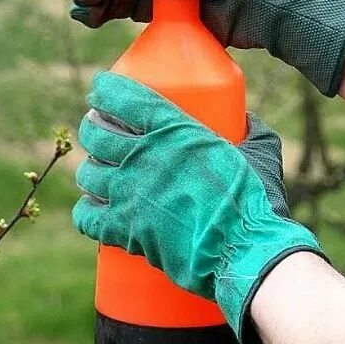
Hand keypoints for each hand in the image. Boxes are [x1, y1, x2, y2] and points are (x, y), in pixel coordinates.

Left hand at [72, 72, 325, 343]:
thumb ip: (252, 133)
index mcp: (173, 131)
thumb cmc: (254, 203)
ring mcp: (129, 194)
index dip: (105, 91)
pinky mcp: (125, 229)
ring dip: (90, 170)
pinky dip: (86, 211)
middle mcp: (143, 157)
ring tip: (97, 172)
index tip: (100, 91)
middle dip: (92, 130)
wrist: (244, 252)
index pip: (123, 98)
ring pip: (88, 173)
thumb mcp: (258, 154)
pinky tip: (92, 208)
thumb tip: (247, 122)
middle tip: (97, 132)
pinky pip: (86, 216)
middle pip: (96, 134)